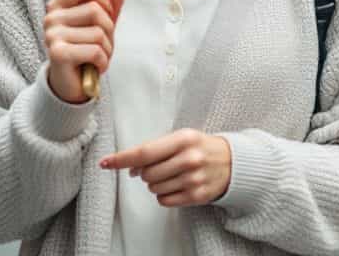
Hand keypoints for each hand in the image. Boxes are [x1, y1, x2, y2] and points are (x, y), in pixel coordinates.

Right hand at [44, 0, 126, 103]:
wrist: (72, 85)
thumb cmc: (86, 50)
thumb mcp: (102, 24)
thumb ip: (111, 4)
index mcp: (59, 5)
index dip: (103, 0)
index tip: (104, 18)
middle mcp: (52, 18)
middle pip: (95, 10)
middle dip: (109, 31)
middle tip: (101, 46)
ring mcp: (52, 35)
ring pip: (98, 33)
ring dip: (107, 50)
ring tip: (97, 58)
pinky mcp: (58, 54)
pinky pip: (95, 51)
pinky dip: (103, 62)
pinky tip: (95, 67)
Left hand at [99, 129, 231, 206]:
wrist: (232, 161)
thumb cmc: (200, 147)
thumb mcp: (181, 138)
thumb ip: (156, 149)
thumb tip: (129, 167)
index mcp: (183, 139)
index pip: (144, 152)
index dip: (122, 159)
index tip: (106, 162)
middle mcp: (189, 159)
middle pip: (146, 174)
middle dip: (144, 172)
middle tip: (157, 166)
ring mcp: (194, 179)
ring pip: (154, 188)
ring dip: (155, 183)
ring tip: (172, 174)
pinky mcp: (197, 196)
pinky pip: (164, 200)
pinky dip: (165, 194)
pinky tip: (176, 185)